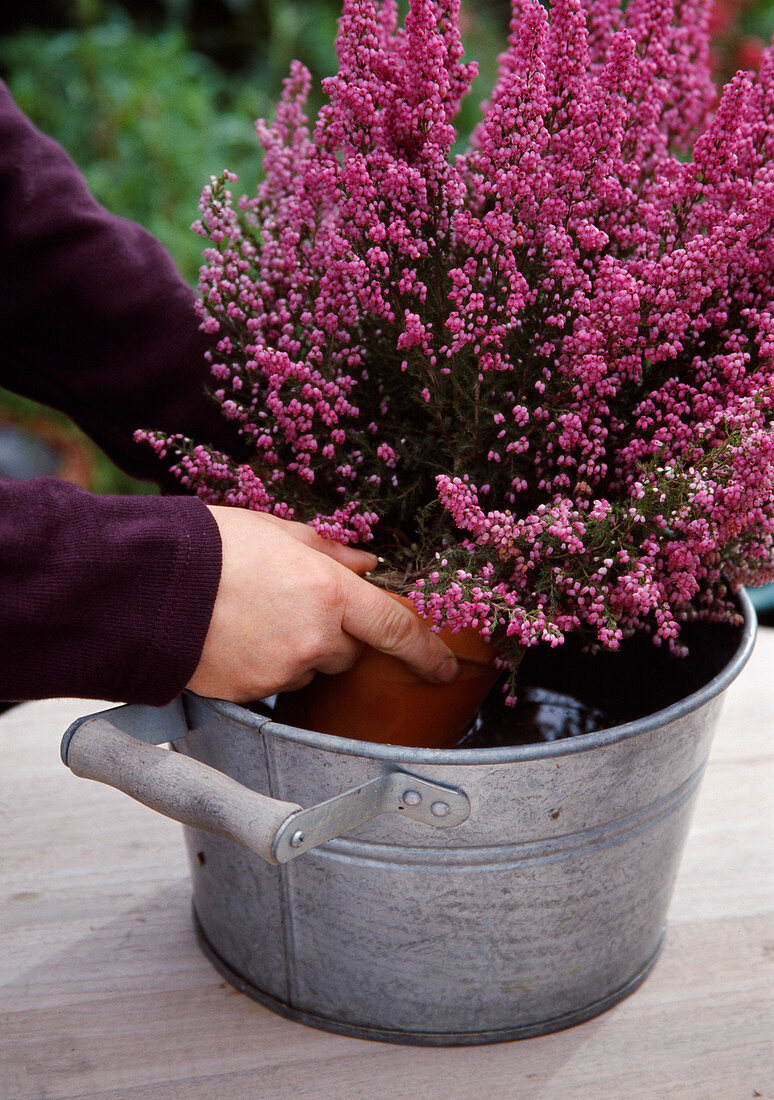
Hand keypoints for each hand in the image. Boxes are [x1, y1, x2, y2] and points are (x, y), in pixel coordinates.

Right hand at [186, 506, 458, 702]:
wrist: (148, 584)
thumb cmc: (213, 547)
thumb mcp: (279, 531)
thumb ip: (331, 552)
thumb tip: (368, 563)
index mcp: (330, 593)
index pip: (396, 629)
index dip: (427, 652)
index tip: (443, 667)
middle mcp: (315, 638)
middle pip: (348, 653)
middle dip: (333, 636)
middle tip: (291, 607)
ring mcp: (283, 671)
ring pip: (309, 670)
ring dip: (296, 652)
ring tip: (252, 619)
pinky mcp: (252, 693)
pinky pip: (274, 686)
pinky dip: (264, 668)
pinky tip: (235, 640)